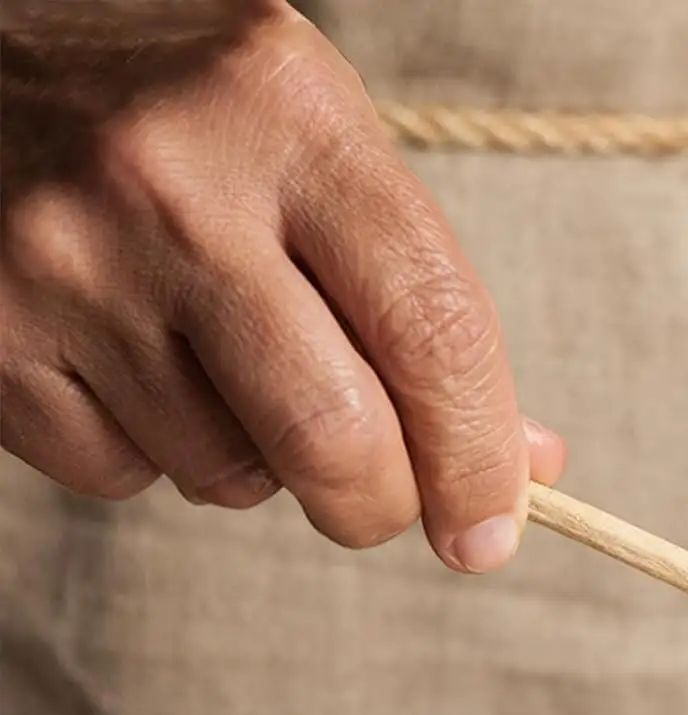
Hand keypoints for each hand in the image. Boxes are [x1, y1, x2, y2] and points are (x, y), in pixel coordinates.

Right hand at [0, 0, 564, 568]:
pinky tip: (134, 361)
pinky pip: (124, 477)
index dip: (479, 459)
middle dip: (380, 504)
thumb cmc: (190, 121)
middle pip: (335, 438)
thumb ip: (424, 305)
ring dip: (257, 463)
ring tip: (217, 361)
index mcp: (290, 114)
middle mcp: (171, 182)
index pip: (432, 330)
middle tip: (377, 498)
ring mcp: (66, 262)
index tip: (491, 531)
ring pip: (230, 475)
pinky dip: (154, 453)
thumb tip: (524, 466)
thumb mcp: (322, 156)